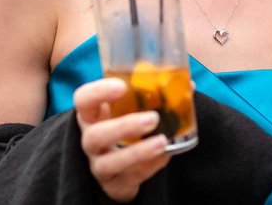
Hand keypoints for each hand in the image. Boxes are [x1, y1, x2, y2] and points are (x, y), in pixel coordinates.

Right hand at [74, 78, 169, 202]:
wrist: (117, 167)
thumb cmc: (124, 128)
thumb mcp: (128, 110)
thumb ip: (151, 95)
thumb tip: (187, 85)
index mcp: (91, 115)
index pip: (83, 100)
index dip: (98, 92)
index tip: (121, 86)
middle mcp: (90, 141)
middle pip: (95, 136)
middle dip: (124, 127)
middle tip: (153, 118)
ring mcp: (100, 165)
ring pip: (110, 163)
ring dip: (138, 152)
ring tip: (162, 141)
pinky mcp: (114, 184)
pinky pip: (131, 178)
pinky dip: (151, 166)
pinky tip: (166, 155)